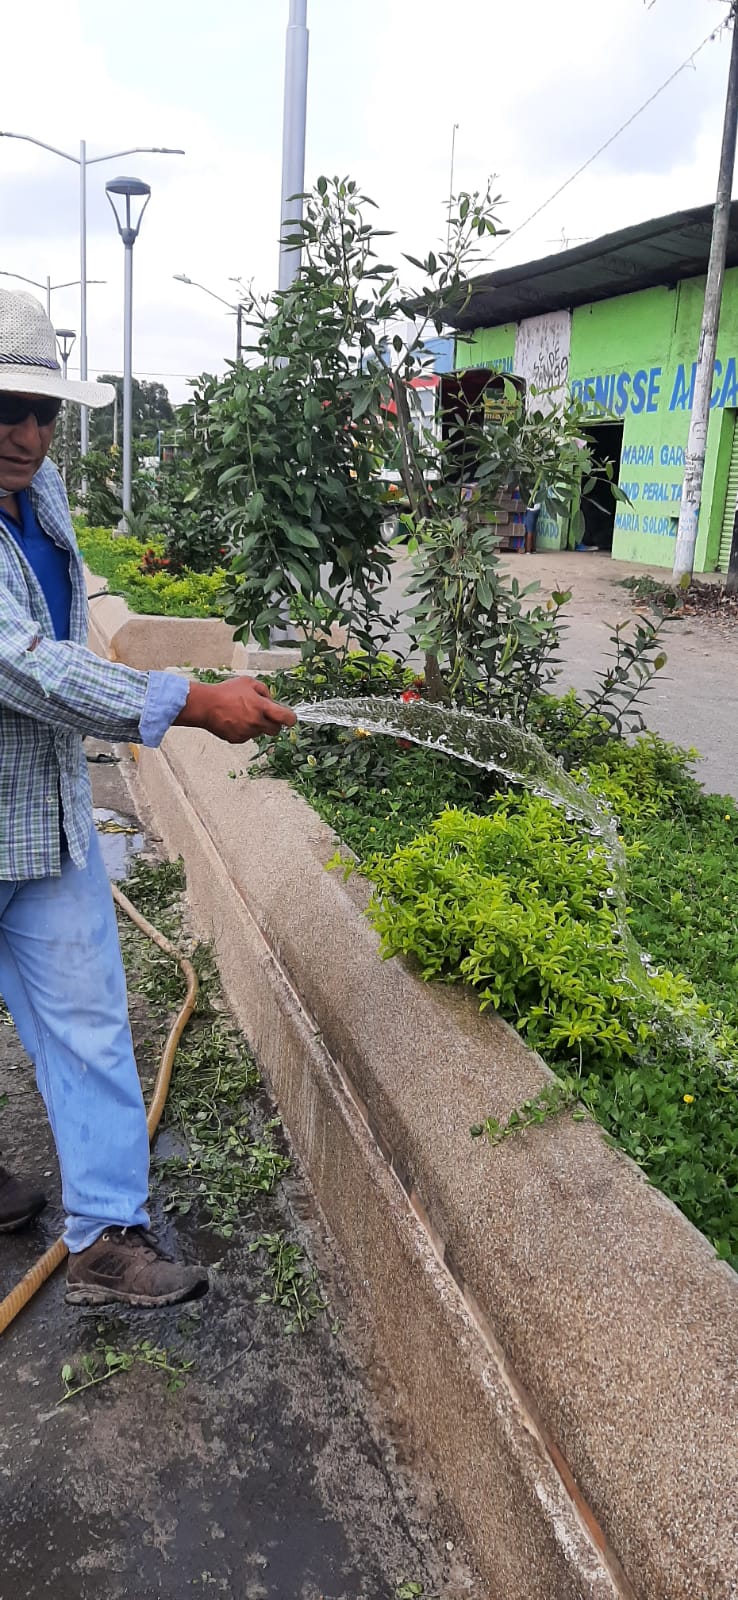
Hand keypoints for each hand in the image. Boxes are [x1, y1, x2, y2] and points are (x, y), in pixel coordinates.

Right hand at [175, 676, 296, 743]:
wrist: (205, 705)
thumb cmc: (225, 692)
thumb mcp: (248, 682)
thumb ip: (265, 691)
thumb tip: (272, 701)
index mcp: (262, 707)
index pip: (286, 718)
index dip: (291, 718)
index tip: (290, 718)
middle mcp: (256, 722)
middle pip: (276, 730)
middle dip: (274, 723)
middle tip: (266, 715)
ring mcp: (247, 732)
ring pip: (260, 732)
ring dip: (257, 725)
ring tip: (242, 713)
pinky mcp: (238, 739)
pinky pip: (247, 736)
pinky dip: (244, 730)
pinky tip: (235, 720)